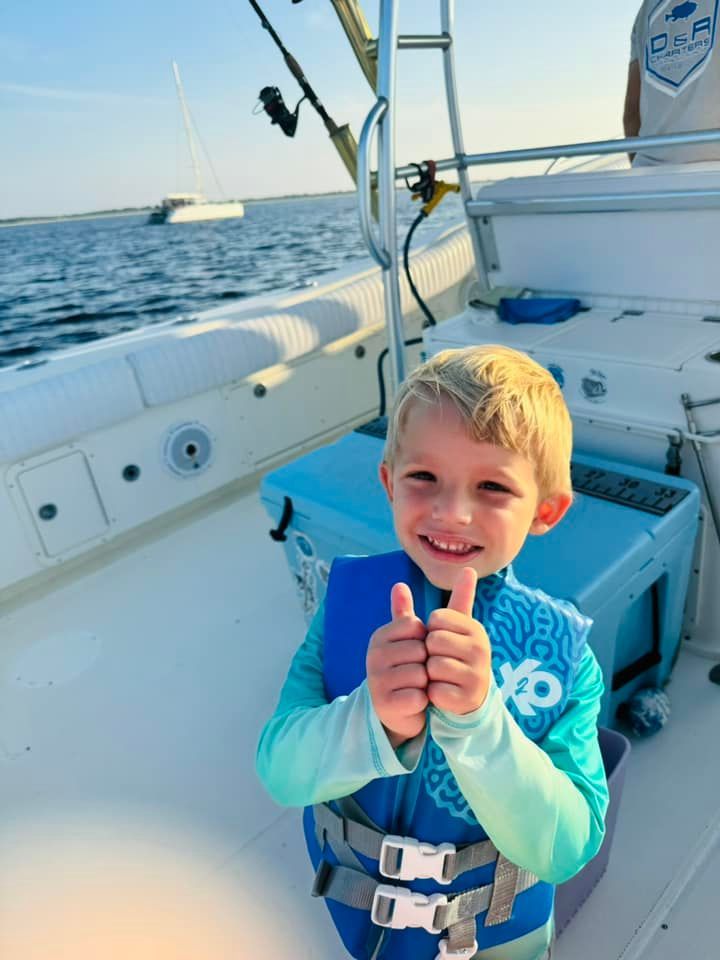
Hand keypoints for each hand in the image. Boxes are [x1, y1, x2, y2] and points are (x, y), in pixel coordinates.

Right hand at [367, 582, 428, 746]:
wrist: (396, 710)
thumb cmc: (406, 668)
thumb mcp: (407, 639)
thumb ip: (404, 612)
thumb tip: (399, 583)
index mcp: (380, 636)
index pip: (416, 626)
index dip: (425, 640)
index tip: (417, 650)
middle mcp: (373, 655)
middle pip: (420, 650)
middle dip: (426, 663)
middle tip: (417, 672)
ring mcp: (376, 680)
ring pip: (420, 674)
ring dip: (425, 683)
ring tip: (415, 687)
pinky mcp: (384, 704)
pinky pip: (417, 696)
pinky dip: (422, 701)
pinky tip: (414, 702)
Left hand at [426, 567, 489, 715]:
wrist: (470, 696)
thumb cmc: (455, 654)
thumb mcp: (454, 627)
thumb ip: (457, 599)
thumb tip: (469, 568)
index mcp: (475, 628)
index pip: (436, 618)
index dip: (431, 630)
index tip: (442, 639)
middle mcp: (481, 649)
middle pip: (433, 641)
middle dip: (429, 652)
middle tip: (441, 660)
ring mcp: (476, 674)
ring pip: (433, 666)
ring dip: (430, 674)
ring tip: (443, 676)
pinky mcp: (468, 698)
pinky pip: (435, 690)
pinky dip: (433, 693)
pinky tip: (444, 692)